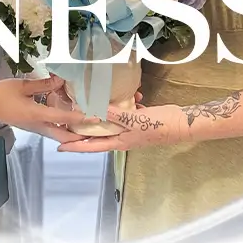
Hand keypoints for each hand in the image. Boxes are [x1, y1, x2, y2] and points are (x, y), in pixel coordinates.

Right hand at [0, 75, 95, 138]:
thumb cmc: (1, 94)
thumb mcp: (23, 85)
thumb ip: (44, 84)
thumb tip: (61, 81)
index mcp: (36, 115)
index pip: (63, 118)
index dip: (81, 117)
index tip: (95, 118)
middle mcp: (37, 125)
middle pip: (63, 135)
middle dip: (79, 135)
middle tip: (94, 130)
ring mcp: (34, 128)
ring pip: (57, 134)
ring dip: (71, 132)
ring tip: (85, 126)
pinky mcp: (31, 126)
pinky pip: (50, 129)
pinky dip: (61, 126)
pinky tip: (67, 119)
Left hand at [56, 102, 190, 152]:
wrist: (182, 124)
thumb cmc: (159, 126)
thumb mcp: (135, 120)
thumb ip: (115, 114)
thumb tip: (95, 110)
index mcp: (120, 141)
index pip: (92, 146)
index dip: (76, 147)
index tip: (60, 147)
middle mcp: (123, 137)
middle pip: (98, 135)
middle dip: (84, 129)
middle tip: (68, 122)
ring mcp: (132, 129)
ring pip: (111, 122)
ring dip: (103, 114)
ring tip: (92, 102)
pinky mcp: (140, 120)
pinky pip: (126, 113)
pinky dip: (123, 105)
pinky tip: (127, 95)